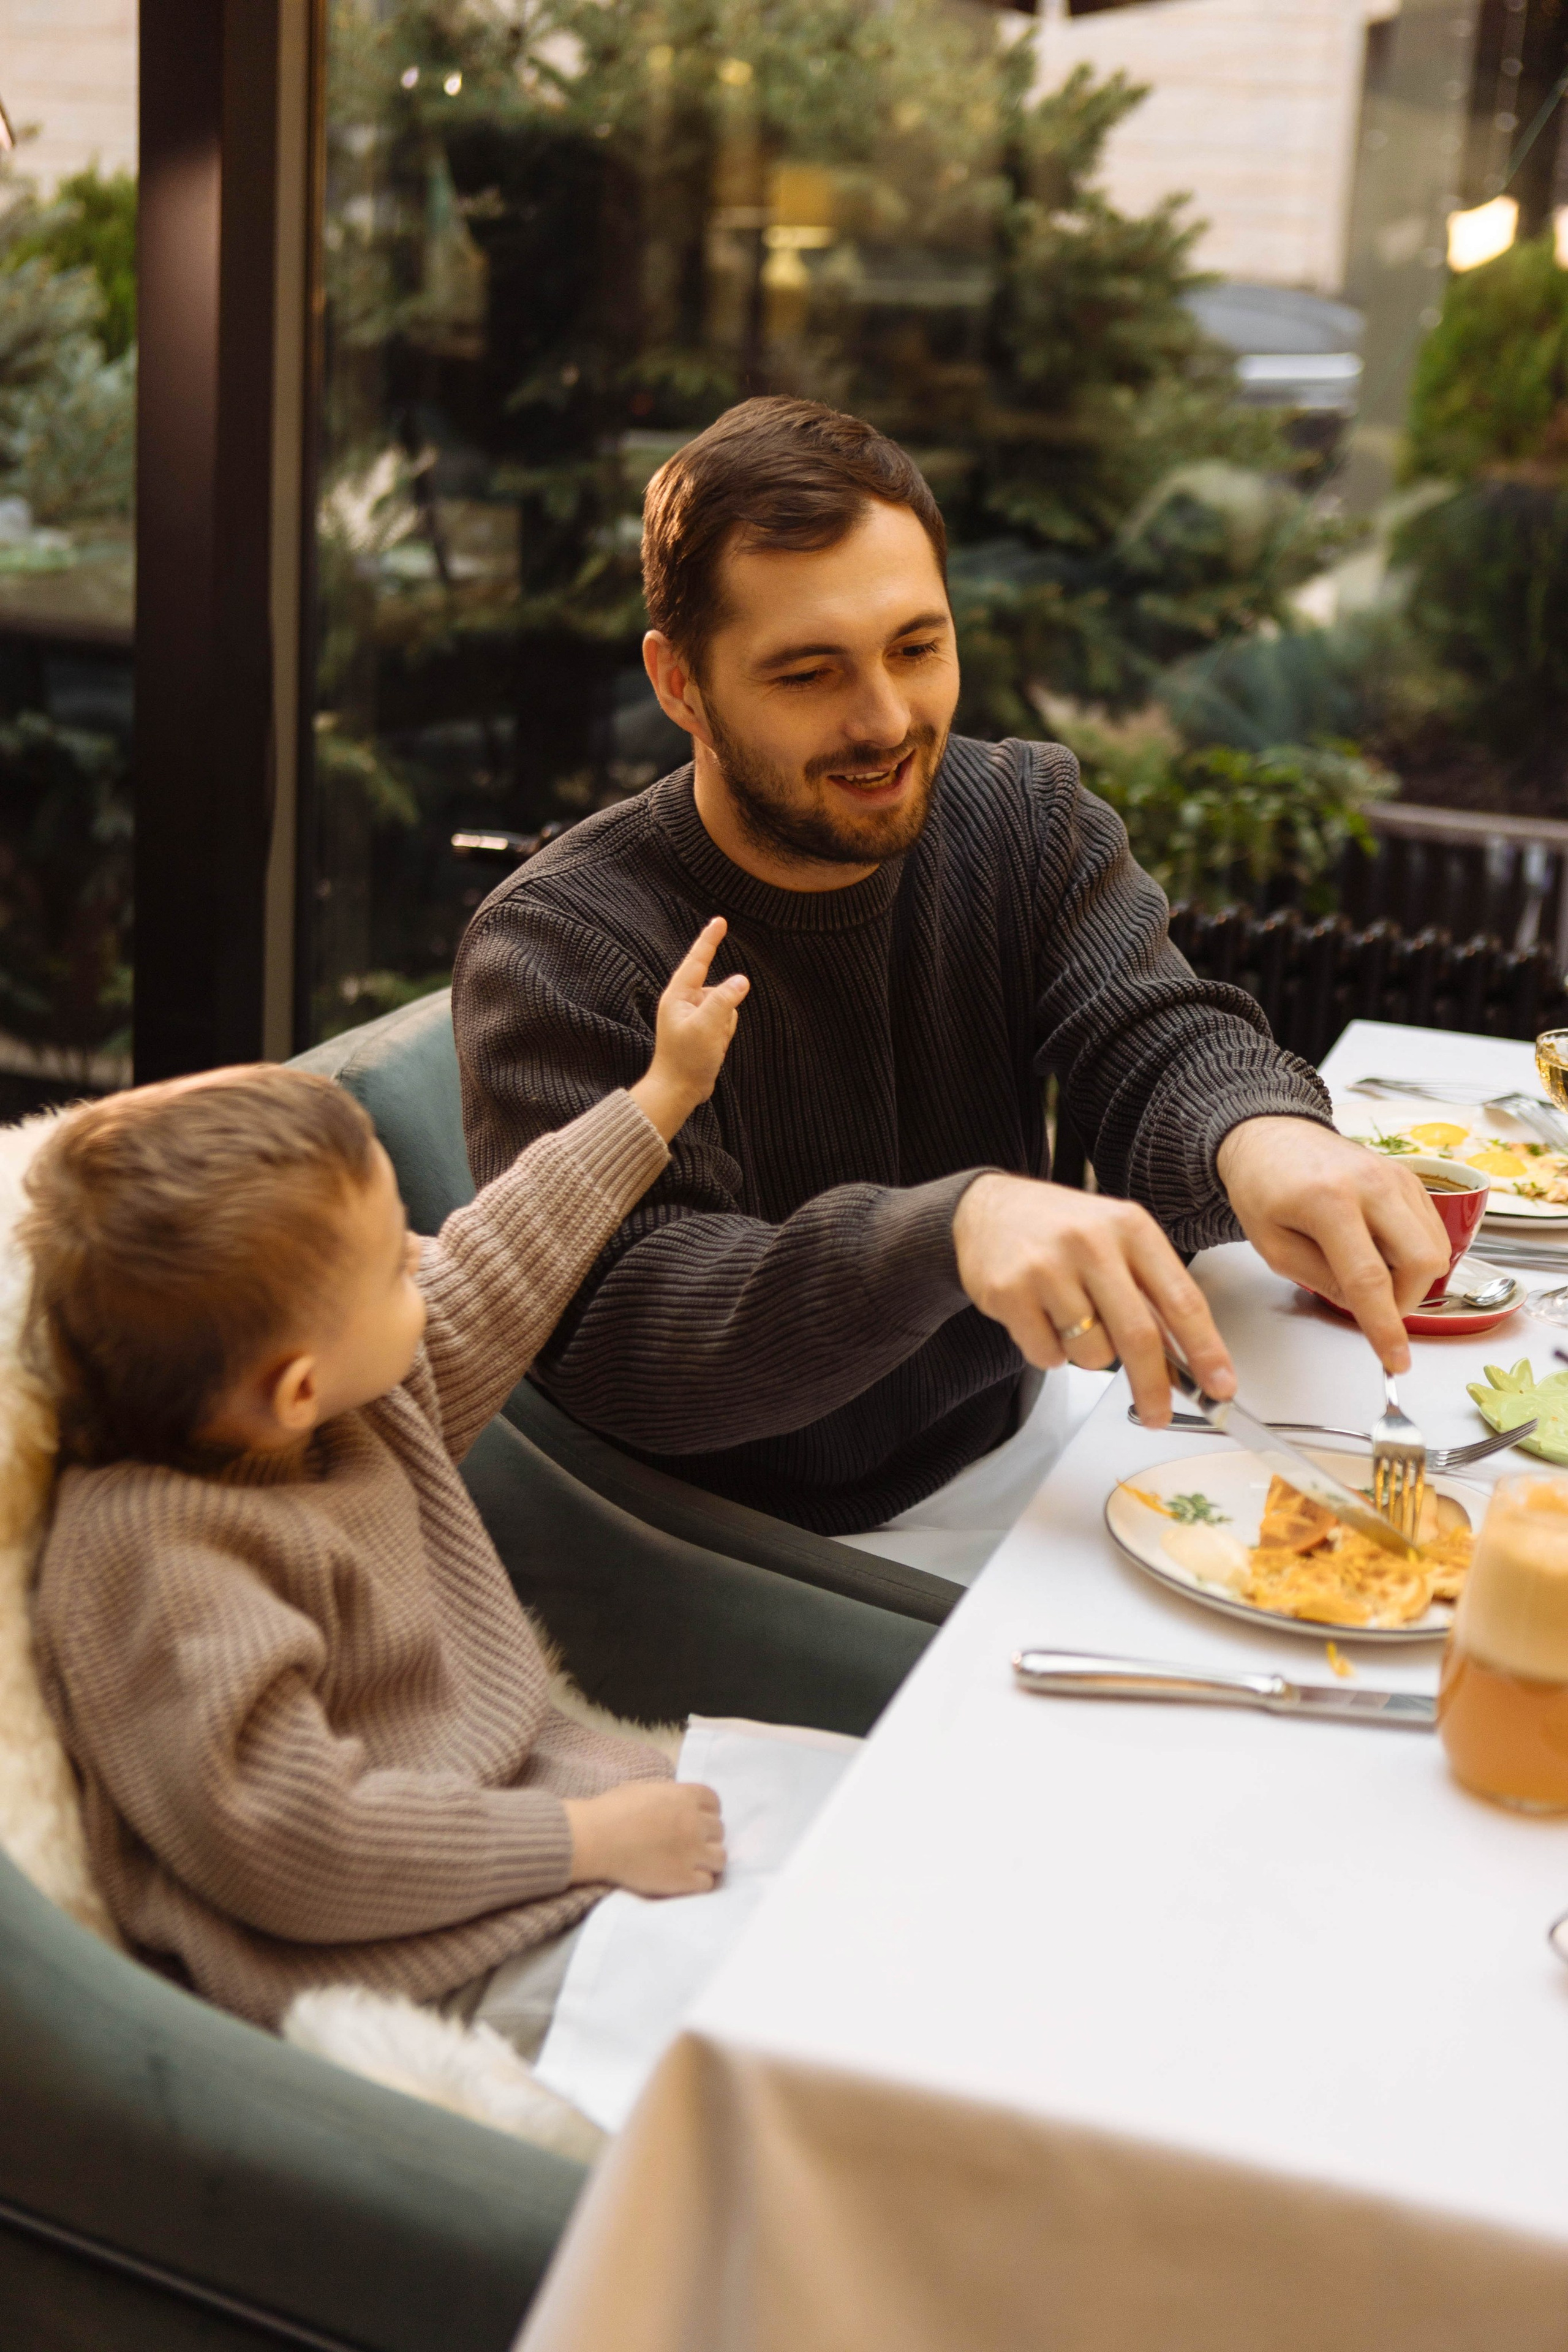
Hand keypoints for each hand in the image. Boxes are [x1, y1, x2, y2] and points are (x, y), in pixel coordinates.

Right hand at [563, 1780, 725, 1895]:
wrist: (595, 1839)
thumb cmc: (611, 1810)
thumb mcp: (645, 1789)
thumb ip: (670, 1796)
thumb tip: (678, 1804)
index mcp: (685, 1796)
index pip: (714, 1803)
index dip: (706, 1812)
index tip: (696, 1821)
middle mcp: (694, 1822)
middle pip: (719, 1831)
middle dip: (706, 1836)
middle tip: (688, 1844)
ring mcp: (691, 1852)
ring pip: (720, 1858)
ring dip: (708, 1860)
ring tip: (691, 1864)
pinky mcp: (683, 1879)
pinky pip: (707, 1882)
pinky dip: (698, 1881)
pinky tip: (683, 1879)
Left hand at [630, 917, 748, 1142]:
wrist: (678, 1091)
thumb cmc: (686, 1059)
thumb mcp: (707, 1027)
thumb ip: (724, 1000)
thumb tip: (741, 980)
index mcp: (678, 996)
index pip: (697, 960)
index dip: (710, 939)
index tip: (720, 920)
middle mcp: (685, 1002)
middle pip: (720, 991)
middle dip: (724, 1012)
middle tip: (709, 1037)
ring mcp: (694, 1016)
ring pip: (727, 1008)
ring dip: (725, 1026)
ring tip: (709, 1045)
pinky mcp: (703, 1029)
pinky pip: (726, 1022)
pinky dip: (724, 1035)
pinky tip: (712, 1050)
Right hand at [952, 1174, 1234, 1426]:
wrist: (987, 1208)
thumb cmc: (1062, 1230)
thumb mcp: (1117, 1241)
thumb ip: (1151, 1294)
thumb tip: (1187, 1361)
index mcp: (1131, 1228)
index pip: (1182, 1299)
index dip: (1206, 1350)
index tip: (1220, 1385)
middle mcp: (1091, 1243)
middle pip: (1138, 1336)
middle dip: (1153, 1386)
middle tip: (1159, 1413)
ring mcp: (1047, 1267)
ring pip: (1091, 1353)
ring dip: (1089, 1356)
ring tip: (1073, 1321)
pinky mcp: (1009, 1291)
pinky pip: (1047, 1355)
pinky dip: (1051, 1352)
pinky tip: (1042, 1319)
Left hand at [1216, 1116, 1448, 1373]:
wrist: (1272, 1135)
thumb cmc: (1263, 1186)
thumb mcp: (1271, 1244)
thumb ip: (1317, 1279)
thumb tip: (1361, 1305)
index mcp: (1328, 1201)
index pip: (1369, 1278)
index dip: (1385, 1326)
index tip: (1395, 1359)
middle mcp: (1372, 1184)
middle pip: (1421, 1262)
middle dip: (1405, 1301)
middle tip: (1372, 1307)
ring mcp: (1397, 1177)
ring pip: (1435, 1248)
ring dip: (1410, 1278)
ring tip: (1368, 1272)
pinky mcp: (1410, 1178)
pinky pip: (1432, 1230)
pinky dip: (1414, 1253)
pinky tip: (1380, 1250)